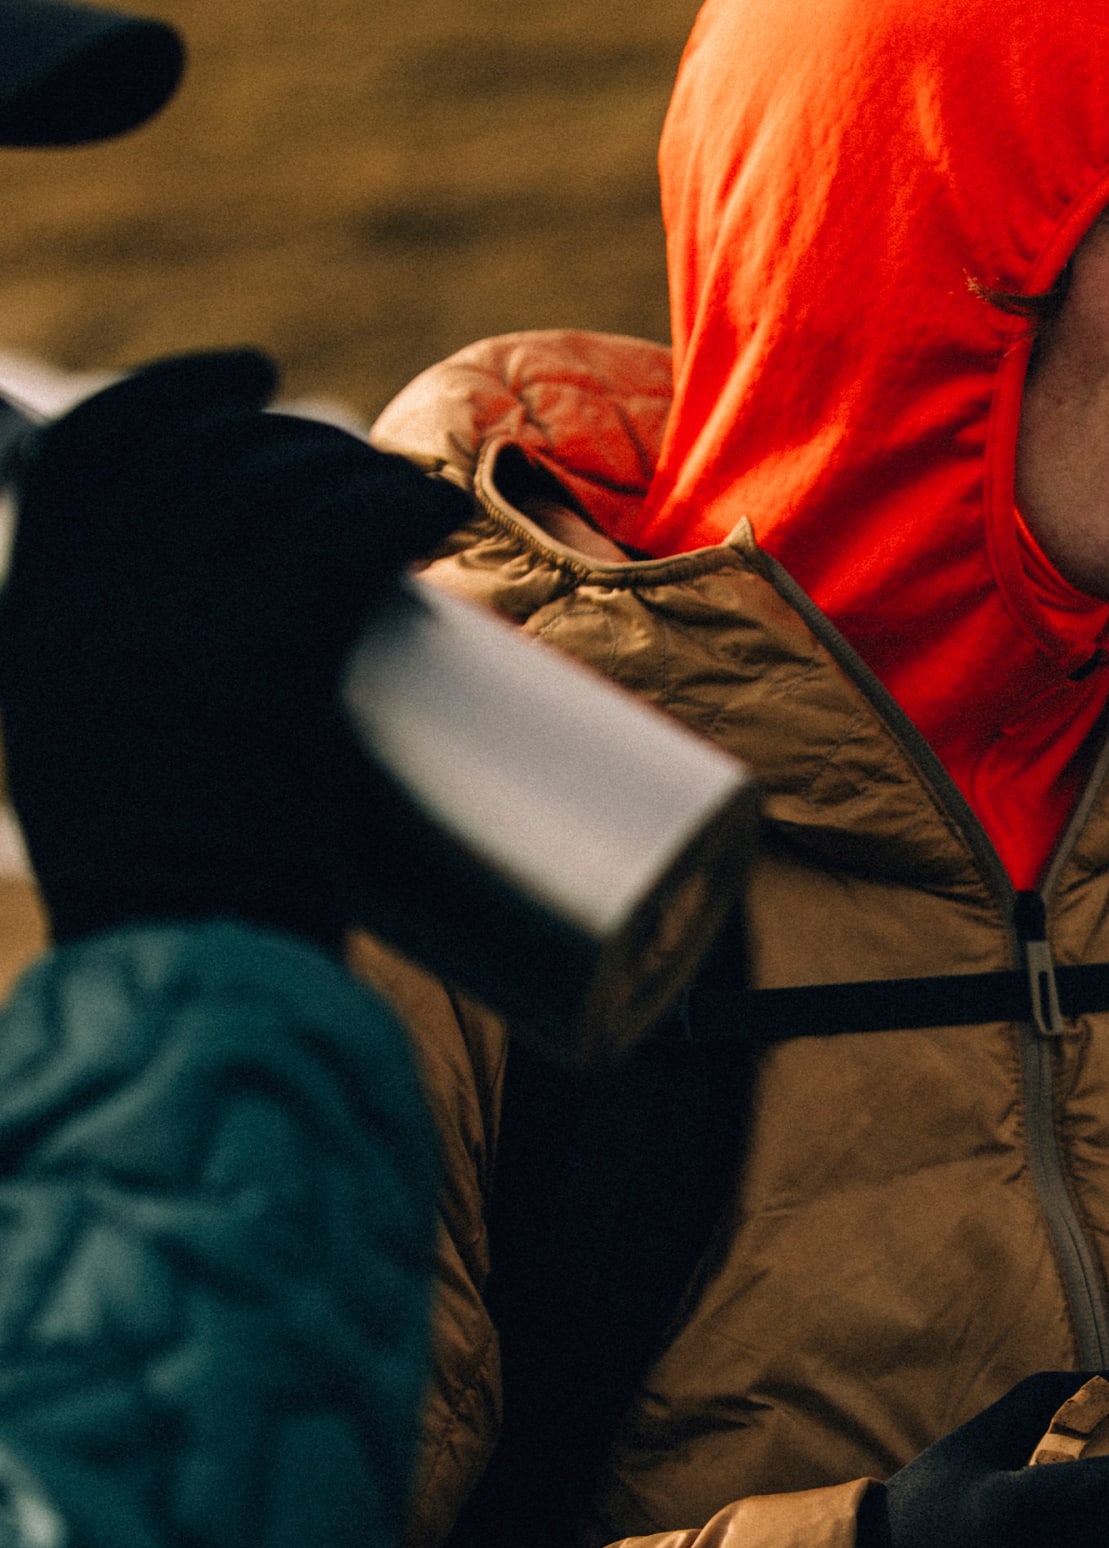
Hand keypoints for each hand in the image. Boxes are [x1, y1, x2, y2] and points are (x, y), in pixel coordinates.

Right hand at [0, 349, 469, 948]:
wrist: (189, 973)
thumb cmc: (181, 909)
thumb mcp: (116, 784)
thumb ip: (148, 712)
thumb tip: (241, 681)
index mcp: (40, 624)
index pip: (92, 452)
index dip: (177, 393)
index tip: (252, 377)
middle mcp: (94, 605)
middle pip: (204, 456)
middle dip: (293, 438)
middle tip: (357, 467)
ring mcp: (175, 625)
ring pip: (280, 488)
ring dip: (357, 474)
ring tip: (410, 502)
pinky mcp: (264, 657)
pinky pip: (339, 536)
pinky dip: (396, 507)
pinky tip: (433, 511)